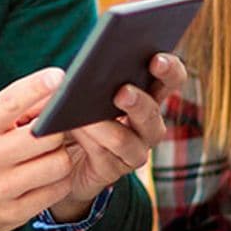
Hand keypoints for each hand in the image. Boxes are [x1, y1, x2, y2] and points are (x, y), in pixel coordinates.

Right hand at [0, 68, 75, 230]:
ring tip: (50, 154)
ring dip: (60, 156)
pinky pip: (57, 191)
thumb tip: (56, 88)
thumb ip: (13, 106)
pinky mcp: (11, 214)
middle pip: (46, 136)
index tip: (58, 77)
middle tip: (54, 130)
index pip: (10, 102)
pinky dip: (59, 180)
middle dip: (56, 129)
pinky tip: (48, 176)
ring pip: (58, 164)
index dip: (36, 87)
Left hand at [46, 52, 188, 220]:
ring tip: (83, 112)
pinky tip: (72, 127)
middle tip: (122, 92)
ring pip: (124, 138)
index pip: (171, 78)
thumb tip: (78, 69)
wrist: (60, 155)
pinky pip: (103, 155)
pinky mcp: (114, 170)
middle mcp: (148, 124)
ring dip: (102, 124)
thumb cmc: (74, 110)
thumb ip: (84, 75)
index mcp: (149, 95)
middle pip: (153, 112)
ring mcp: (135, 150)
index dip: (169, 69)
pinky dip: (87, 139)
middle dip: (137, 102)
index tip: (156, 60)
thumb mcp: (80, 88)